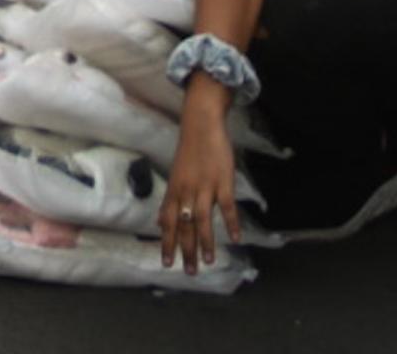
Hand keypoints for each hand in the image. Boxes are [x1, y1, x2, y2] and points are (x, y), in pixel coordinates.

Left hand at [158, 115, 240, 272]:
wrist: (201, 125)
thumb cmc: (189, 152)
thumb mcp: (175, 176)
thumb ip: (171, 200)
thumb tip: (160, 222)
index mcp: (174, 190)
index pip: (168, 221)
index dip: (167, 242)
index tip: (166, 263)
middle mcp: (186, 191)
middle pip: (184, 226)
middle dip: (185, 250)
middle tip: (188, 272)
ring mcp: (205, 187)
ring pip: (202, 220)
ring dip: (205, 242)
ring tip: (208, 261)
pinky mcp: (223, 181)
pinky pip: (227, 206)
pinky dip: (231, 222)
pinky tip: (235, 238)